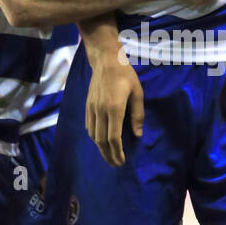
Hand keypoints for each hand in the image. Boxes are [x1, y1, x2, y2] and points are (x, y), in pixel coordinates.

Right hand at [85, 50, 144, 167]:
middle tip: (116, 164)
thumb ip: (137, 115)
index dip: (117, 152)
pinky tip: (100, 142)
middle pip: (101, 140)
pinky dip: (94, 138)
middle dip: (108, 155)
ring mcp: (92, 109)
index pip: (113, 137)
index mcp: (114, 108)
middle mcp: (100, 111)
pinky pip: (89, 126)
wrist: (105, 60)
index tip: (122, 161)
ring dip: (100, 149)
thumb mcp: (138, 93)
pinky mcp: (87, 106)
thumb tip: (137, 134)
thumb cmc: (125, 75)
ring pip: (93, 135)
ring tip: (108, 156)